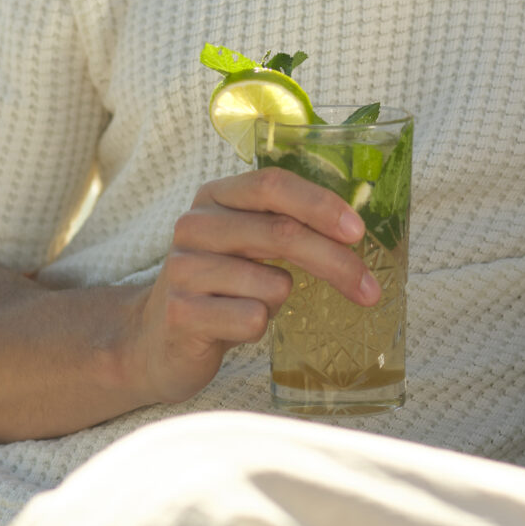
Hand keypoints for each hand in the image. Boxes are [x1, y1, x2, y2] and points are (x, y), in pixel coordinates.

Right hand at [125, 165, 375, 406]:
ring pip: (273, 284)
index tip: (358, 232)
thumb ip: (285, 225)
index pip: (273, 184)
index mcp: (215, 197)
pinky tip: (232, 327)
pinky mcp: (181, 312)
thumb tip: (355, 229)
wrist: (155, 340)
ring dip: (281, 301)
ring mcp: (183, 268)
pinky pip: (252, 319)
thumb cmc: (219, 288)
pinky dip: (257, 327)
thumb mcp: (247, 245)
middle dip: (335, 262)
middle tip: (370, 290)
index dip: (320, 204)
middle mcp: (195, 225)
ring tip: (253, 305)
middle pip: (282, 233)